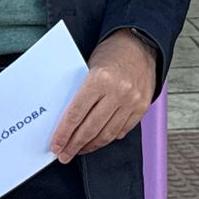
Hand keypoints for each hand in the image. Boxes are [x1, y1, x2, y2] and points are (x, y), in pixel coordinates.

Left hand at [50, 29, 156, 163]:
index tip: (55, 145)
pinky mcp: (142, 107)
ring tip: (79, 150)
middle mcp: (117, 91)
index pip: (76, 114)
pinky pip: (122, 131)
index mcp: (100, 79)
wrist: (140, 43)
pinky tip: (98, 140)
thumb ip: (80, 93)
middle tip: (64, 155)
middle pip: (90, 128)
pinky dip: (108, 138)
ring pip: (106, 134)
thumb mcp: (89, 66)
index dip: (63, 133)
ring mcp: (132, 101)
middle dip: (74, 145)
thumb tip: (65, 121)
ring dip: (90, 146)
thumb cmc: (111, 53)